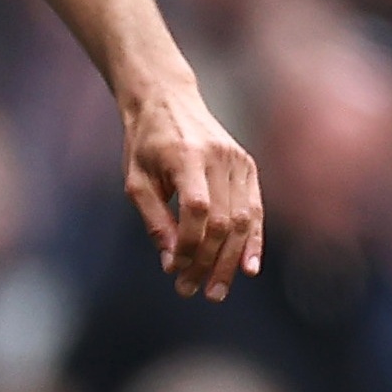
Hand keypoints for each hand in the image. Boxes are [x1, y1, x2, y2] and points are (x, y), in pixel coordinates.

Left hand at [122, 80, 262, 300]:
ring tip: (217, 290)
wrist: (166, 100)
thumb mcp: (136, 180)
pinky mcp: (248, 167)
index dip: (190, 246)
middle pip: (224, 221)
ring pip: (244, 221)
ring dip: (231, 260)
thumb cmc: (144, 143)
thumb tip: (173, 262)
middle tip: (193, 291)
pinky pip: (255, 210)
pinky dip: (253, 241)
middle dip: (209, 262)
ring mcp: (239, 162)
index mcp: (187, 157)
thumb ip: (155, 220)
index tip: (175, 272)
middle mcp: (219, 158)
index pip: (197, 211)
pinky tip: (248, 268)